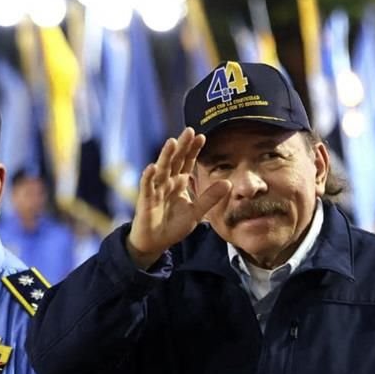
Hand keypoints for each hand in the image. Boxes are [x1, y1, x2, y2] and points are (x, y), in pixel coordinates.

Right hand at [126, 127, 231, 268]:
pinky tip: (152, 167)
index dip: (193, 150)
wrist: (155, 242)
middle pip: (175, 161)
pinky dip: (148, 177)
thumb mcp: (195, 213)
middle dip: (182, 147)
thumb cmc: (172, 226)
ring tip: (172, 142)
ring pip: (161, 170)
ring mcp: (155, 190)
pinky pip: (147, 187)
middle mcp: (167, 182)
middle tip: (189, 130)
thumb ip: (210, 198)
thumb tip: (229, 183)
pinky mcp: (145, 201)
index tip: (201, 136)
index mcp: (179, 183)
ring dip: (165, 156)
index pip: (187, 162)